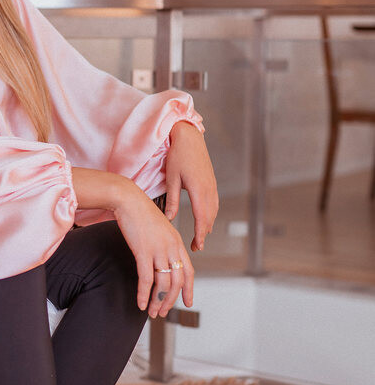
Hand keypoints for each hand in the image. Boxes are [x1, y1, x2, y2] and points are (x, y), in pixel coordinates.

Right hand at [111, 181, 193, 316]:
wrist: (128, 199)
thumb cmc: (140, 213)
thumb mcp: (158, 229)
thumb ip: (163, 245)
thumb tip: (160, 260)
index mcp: (177, 243)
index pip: (188, 271)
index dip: (189, 289)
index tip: (188, 303)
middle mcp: (171, 248)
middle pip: (177, 281)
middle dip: (170, 300)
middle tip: (162, 312)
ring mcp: (159, 249)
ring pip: (163, 283)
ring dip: (158, 301)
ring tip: (152, 311)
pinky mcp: (143, 251)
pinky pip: (146, 278)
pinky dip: (144, 294)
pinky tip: (140, 303)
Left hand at [164, 121, 218, 252]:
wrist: (189, 137)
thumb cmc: (178, 156)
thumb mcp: (171, 179)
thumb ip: (172, 201)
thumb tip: (169, 219)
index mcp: (198, 189)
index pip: (201, 218)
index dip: (199, 234)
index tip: (197, 246)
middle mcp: (209, 189)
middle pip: (209, 217)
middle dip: (203, 234)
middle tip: (196, 247)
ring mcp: (212, 185)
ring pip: (213, 211)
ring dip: (208, 225)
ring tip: (200, 236)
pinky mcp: (212, 182)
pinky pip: (214, 203)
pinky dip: (211, 214)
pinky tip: (206, 218)